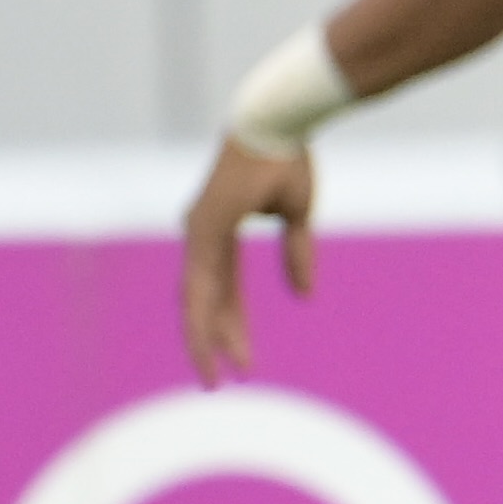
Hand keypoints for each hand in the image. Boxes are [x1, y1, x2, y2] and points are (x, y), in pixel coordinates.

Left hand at [181, 139, 317, 385]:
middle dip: (213, 344)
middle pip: (206, 303)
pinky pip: (202, 282)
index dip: (232, 327)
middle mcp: (202, 237)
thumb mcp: (297, 214)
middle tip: (218, 383)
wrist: (275, 120)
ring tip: (213, 378)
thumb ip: (296, 253)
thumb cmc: (287, 157)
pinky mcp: (205, 228)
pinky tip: (212, 342)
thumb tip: (305, 297)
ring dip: (204, 341)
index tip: (244, 362)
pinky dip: (206, 315)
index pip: (224, 292)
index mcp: (219, 234)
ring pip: (197, 300)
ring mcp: (199, 233)